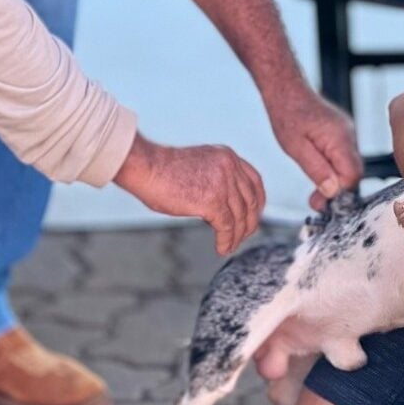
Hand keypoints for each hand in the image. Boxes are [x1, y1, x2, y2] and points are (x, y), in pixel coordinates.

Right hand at [115, 134, 265, 254]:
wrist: (145, 166)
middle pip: (251, 201)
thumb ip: (216, 180)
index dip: (258, 202)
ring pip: (240, 217)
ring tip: (229, 246)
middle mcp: (230, 167)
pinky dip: (226, 240)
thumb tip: (223, 206)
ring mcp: (223, 183)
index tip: (254, 215)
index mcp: (227, 156)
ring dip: (237, 236)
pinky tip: (222, 248)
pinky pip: (226, 227)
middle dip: (249, 222)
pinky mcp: (213, 200)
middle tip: (243, 236)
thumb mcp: (199, 167)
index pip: (255, 181)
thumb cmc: (161, 169)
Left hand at [266, 87, 361, 210]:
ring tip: (315, 191)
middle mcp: (349, 136)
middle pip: (354, 173)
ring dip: (335, 181)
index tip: (320, 203)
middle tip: (315, 201)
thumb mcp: (295, 147)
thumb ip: (316, 169)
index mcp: (339, 138)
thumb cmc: (287, 113)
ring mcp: (348, 134)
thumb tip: (332, 191)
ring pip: (350, 167)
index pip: (351, 175)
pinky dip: (335, 170)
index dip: (338, 193)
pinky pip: (345, 158)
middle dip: (337, 190)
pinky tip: (319, 173)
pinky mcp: (343, 135)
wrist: (287, 89)